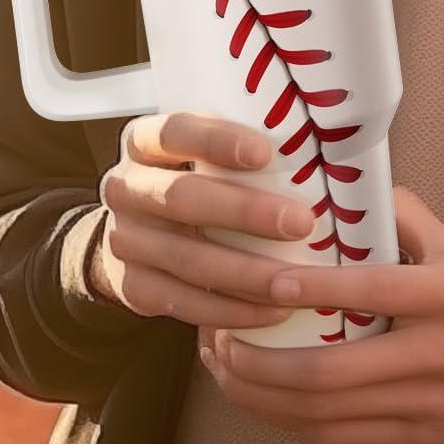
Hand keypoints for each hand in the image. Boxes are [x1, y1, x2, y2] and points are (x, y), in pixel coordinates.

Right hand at [90, 110, 312, 330]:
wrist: (139, 231)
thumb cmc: (197, 178)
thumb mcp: (204, 151)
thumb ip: (241, 150)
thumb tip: (320, 149)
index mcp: (144, 141)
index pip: (174, 131)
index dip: (216, 141)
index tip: (265, 153)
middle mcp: (125, 186)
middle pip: (182, 198)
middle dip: (245, 212)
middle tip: (300, 223)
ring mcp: (123, 239)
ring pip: (186, 259)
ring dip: (246, 274)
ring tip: (295, 283)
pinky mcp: (131, 286)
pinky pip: (182, 303)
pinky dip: (230, 311)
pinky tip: (271, 312)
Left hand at [197, 185, 443, 443]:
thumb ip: (402, 217)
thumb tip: (343, 182)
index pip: (372, 290)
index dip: (313, 290)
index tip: (266, 279)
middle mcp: (438, 354)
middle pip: (333, 373)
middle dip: (263, 363)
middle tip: (219, 339)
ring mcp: (429, 406)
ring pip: (329, 415)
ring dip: (267, 398)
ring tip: (227, 371)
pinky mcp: (424, 440)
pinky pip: (345, 438)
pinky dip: (296, 423)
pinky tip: (267, 401)